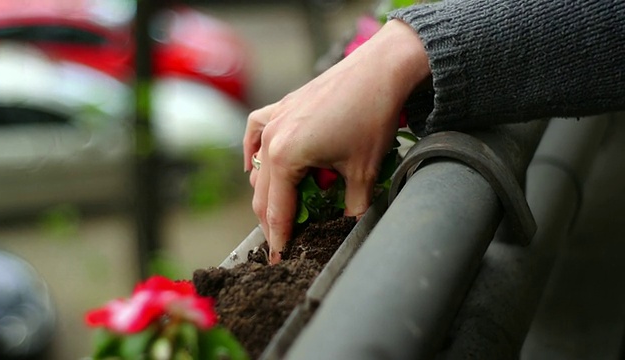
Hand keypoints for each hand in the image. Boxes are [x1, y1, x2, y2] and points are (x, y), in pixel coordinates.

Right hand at [244, 20, 429, 263]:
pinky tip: (252, 164)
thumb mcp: (364, 173)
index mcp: (286, 158)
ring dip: (268, 192)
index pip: (277, 211)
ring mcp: (273, 120)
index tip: (280, 260)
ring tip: (284, 209)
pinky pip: (255, 133)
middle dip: (272, 222)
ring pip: (258, 168)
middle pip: (263, 195)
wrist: (380, 71)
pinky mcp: (281, 107)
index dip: (280, 240)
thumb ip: (353, 209)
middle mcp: (271, 139)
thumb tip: (348, 230)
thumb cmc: (371, 118)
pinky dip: (252, 152)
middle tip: (283, 243)